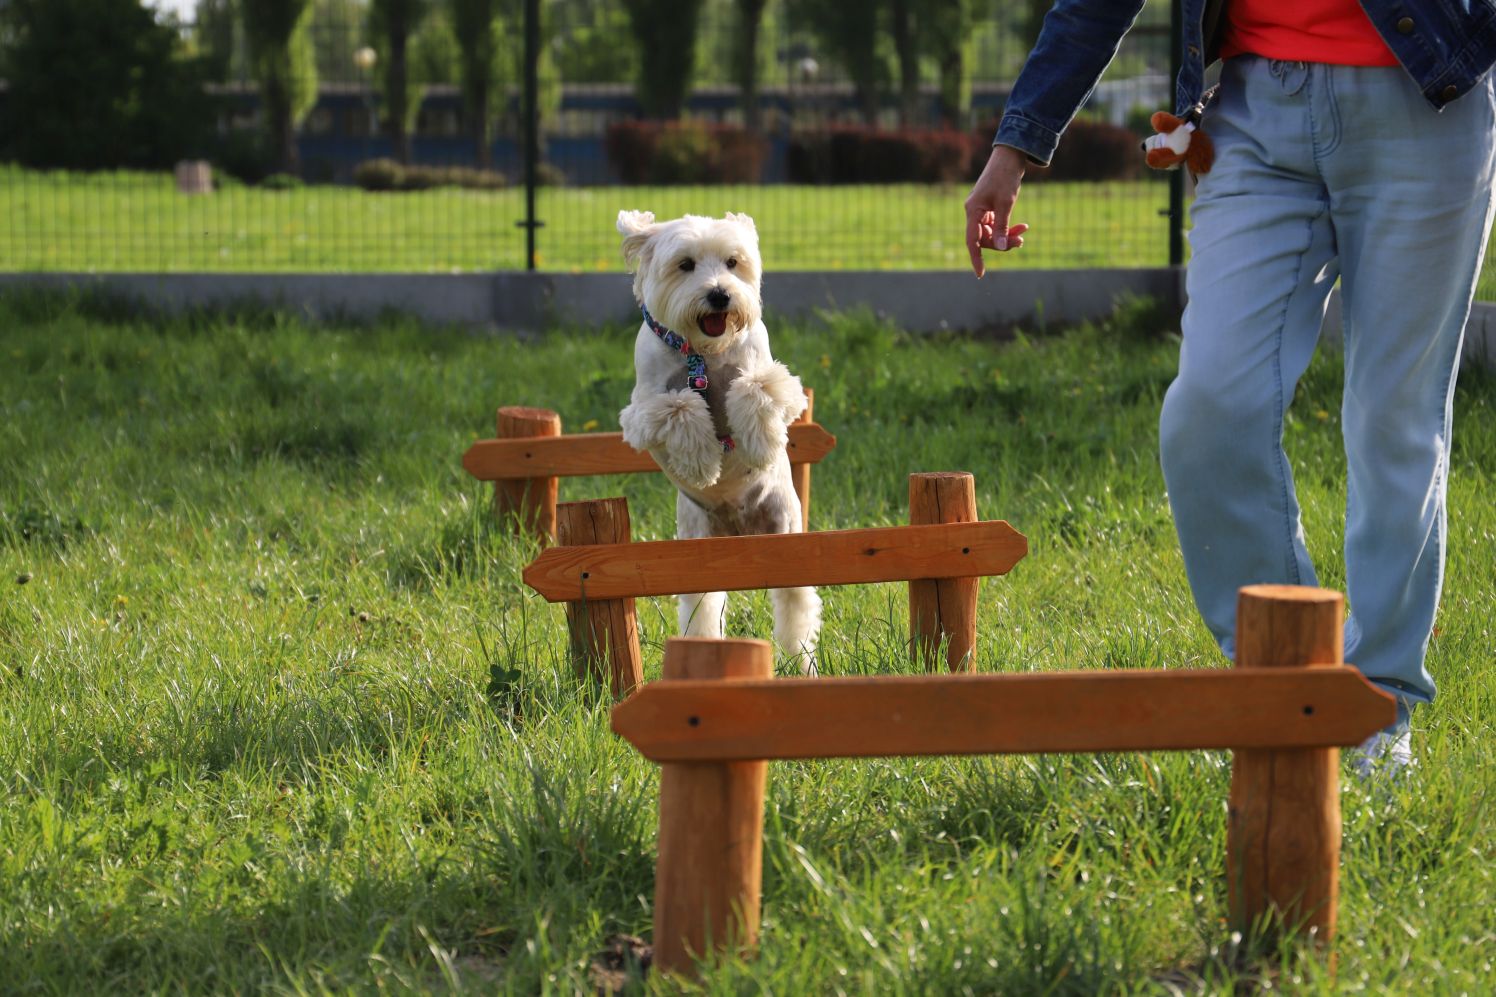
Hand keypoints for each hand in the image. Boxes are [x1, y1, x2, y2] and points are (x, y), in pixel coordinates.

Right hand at [964, 144, 1030, 277]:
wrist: (1010, 156)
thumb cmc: (1006, 177)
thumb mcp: (1006, 204)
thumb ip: (1002, 227)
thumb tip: (1002, 247)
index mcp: (973, 211)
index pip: (972, 241)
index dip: (976, 258)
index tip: (980, 274)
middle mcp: (974, 212)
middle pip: (985, 238)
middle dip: (1002, 242)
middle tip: (1021, 242)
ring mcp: (981, 210)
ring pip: (992, 232)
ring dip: (1008, 235)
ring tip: (1024, 232)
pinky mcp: (989, 207)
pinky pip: (997, 224)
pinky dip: (1009, 227)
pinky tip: (1022, 227)